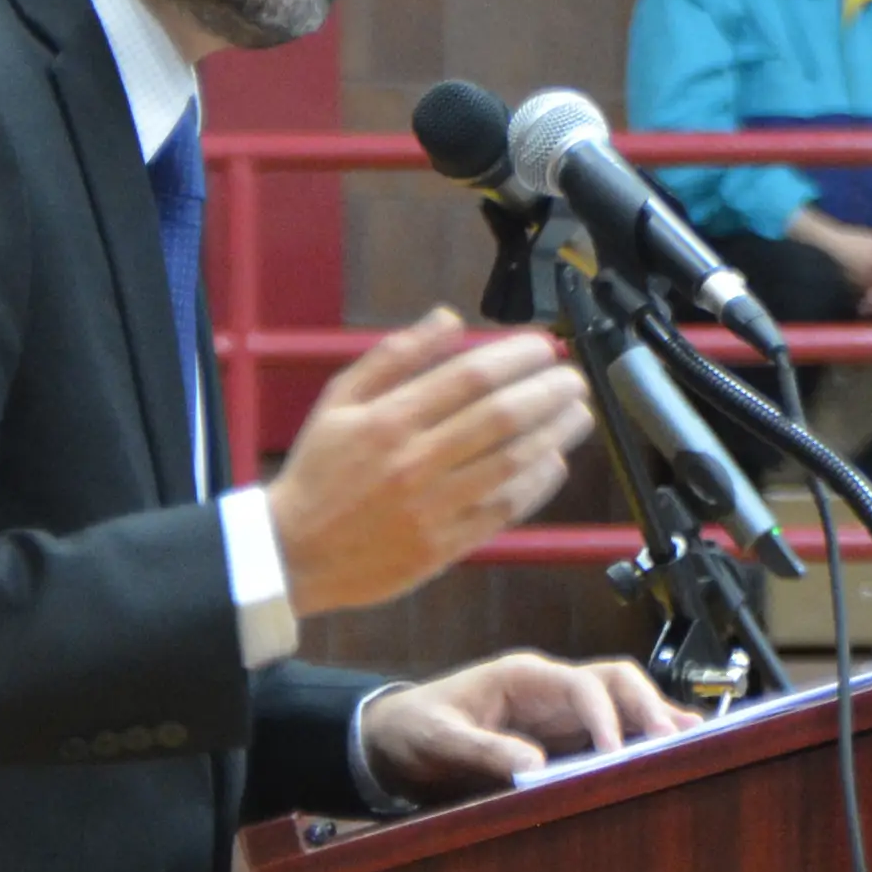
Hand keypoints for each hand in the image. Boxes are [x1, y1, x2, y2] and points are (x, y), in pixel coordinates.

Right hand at [264, 312, 589, 615]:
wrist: (294, 552)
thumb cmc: (318, 472)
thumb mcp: (340, 401)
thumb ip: (394, 356)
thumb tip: (447, 318)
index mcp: (388, 420)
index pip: (470, 377)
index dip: (517, 357)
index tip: (543, 347)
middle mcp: (414, 462)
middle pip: (501, 418)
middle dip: (548, 392)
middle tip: (572, 379)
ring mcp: (433, 507)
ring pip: (512, 463)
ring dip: (554, 434)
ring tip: (577, 414)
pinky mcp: (444, 546)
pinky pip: (503, 510)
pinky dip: (536, 484)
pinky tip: (552, 462)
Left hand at [363, 650, 685, 803]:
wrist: (395, 738)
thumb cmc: (414, 729)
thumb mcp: (439, 739)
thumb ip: (482, 749)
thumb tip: (532, 765)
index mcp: (522, 677)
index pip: (582, 684)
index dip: (605, 715)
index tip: (616, 752)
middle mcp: (550, 688)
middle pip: (617, 682)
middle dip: (649, 706)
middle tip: (677, 741)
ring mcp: (560, 710)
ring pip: (623, 703)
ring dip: (655, 720)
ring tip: (694, 744)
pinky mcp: (563, 736)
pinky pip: (611, 731)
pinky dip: (640, 741)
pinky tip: (669, 757)